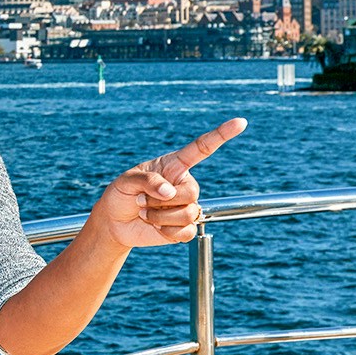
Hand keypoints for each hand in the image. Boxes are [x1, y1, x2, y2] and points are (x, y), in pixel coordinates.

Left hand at [89, 117, 247, 247]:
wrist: (115, 222)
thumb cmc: (121, 195)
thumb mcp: (126, 181)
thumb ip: (147, 181)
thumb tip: (170, 192)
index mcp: (173, 165)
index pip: (201, 149)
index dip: (221, 135)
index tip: (240, 122)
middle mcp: (184, 184)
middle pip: (191, 192)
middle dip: (162, 200)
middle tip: (141, 201)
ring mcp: (186, 206)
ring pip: (188, 214)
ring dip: (159, 216)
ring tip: (144, 212)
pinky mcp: (184, 227)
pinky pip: (186, 232)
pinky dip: (166, 231)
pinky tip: (155, 226)